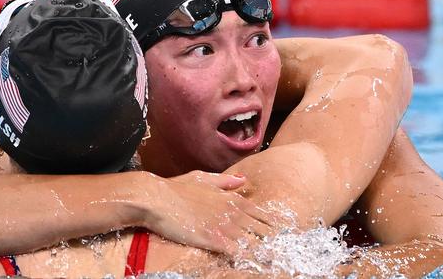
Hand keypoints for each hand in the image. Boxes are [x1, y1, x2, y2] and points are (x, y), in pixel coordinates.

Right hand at [142, 170, 274, 256]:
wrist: (157, 198)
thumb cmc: (177, 188)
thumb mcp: (203, 179)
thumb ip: (225, 182)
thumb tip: (243, 180)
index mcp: (233, 199)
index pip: (262, 214)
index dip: (274, 226)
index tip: (284, 233)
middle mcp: (233, 213)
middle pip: (264, 231)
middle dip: (274, 241)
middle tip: (285, 251)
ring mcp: (225, 227)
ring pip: (255, 243)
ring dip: (264, 252)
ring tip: (275, 260)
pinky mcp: (213, 240)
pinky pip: (237, 252)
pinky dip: (245, 258)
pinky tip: (251, 264)